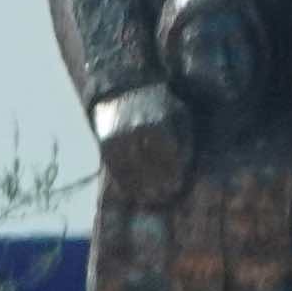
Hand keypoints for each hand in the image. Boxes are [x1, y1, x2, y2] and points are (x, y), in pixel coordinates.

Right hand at [92, 83, 191, 203]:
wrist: (123, 90)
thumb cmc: (159, 104)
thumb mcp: (177, 113)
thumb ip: (183, 137)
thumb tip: (185, 164)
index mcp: (157, 123)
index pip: (167, 155)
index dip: (173, 173)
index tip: (178, 185)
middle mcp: (136, 132)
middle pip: (149, 166)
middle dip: (158, 184)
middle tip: (166, 196)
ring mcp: (119, 139)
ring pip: (131, 170)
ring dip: (141, 188)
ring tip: (150, 199)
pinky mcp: (106, 145)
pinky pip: (115, 169)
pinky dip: (124, 183)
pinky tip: (132, 193)